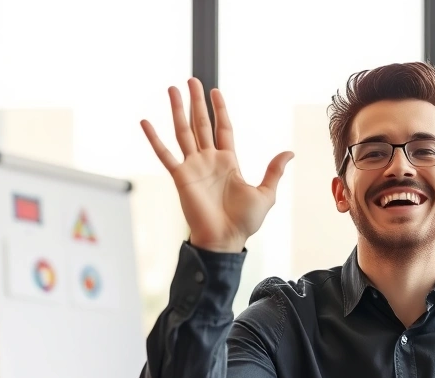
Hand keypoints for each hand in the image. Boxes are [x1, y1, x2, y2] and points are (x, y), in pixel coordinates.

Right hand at [141, 78, 293, 252]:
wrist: (225, 240)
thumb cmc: (244, 222)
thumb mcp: (265, 193)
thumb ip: (274, 171)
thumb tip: (289, 153)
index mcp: (229, 162)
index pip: (223, 128)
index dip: (220, 110)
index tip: (215, 91)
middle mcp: (209, 160)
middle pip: (201, 124)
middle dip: (196, 102)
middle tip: (191, 80)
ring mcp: (193, 167)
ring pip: (183, 132)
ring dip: (177, 110)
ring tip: (172, 89)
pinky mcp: (181, 177)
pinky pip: (165, 154)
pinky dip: (154, 139)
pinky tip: (145, 122)